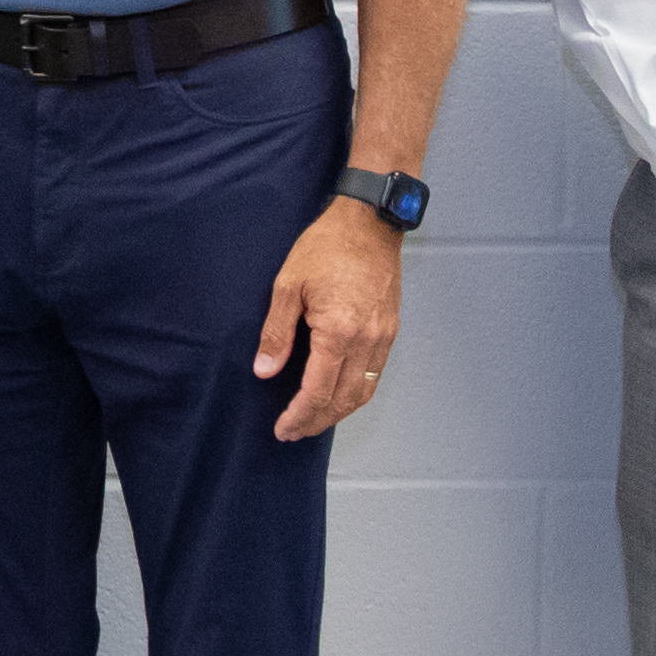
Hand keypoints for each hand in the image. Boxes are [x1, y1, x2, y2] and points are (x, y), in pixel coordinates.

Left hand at [251, 196, 402, 438]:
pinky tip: (338, 396)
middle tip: (293, 432)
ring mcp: (383, 338)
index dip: (298, 416)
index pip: (318, 392)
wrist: (370, 222)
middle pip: (342, 400)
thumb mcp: (288, 285)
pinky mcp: (391, 331)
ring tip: (312, 421)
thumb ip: (277, 332)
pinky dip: (355, 394)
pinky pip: (374, 376)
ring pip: (362, 393)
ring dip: (337, 413)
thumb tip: (265, 370)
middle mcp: (367, 341)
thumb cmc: (326, 247)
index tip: (282, 429)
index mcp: (339, 332)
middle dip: (316, 422)